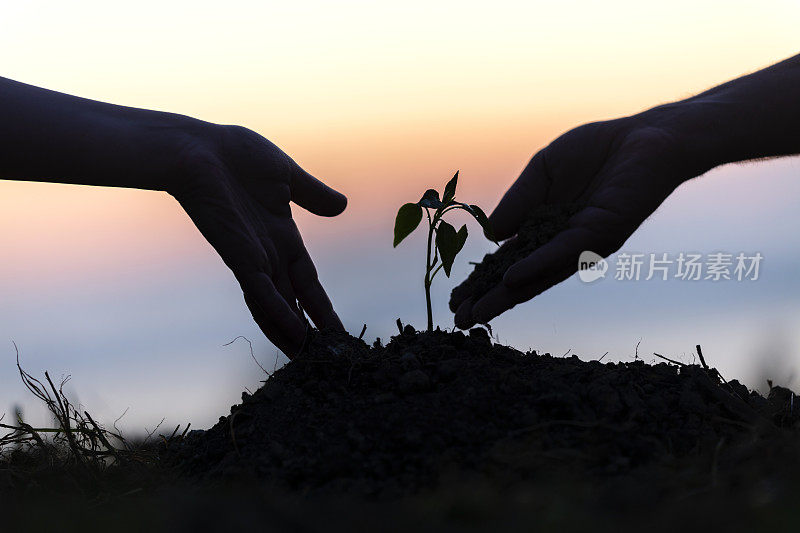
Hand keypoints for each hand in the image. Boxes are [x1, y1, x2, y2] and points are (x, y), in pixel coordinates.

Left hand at [166, 125, 346, 355]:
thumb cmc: (235, 155)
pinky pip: (262, 292)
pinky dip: (279, 314)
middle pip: (294, 302)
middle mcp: (267, 255)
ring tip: (311, 361)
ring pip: (277, 307)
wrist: (198, 148)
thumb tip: (342, 206)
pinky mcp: (239, 257)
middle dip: (310, 331)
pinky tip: (295, 336)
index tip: (335, 330)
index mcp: (281, 237)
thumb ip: (313, 194)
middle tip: (328, 360)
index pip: (306, 281)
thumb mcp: (288, 176)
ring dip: (294, 334)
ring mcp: (252, 259)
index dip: (320, 306)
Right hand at [451, 113, 697, 328]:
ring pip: (539, 275)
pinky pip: (563, 252)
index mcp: (547, 231)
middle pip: (521, 279)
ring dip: (507, 294)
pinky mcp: (601, 233)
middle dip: (490, 299)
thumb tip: (492, 235)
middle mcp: (563, 245)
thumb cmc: (596, 151)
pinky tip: (511, 277)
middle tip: (459, 320)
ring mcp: (581, 244)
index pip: (509, 262)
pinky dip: (536, 265)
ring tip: (477, 312)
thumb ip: (518, 201)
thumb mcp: (542, 172)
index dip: (483, 281)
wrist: (645, 137)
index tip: (456, 299)